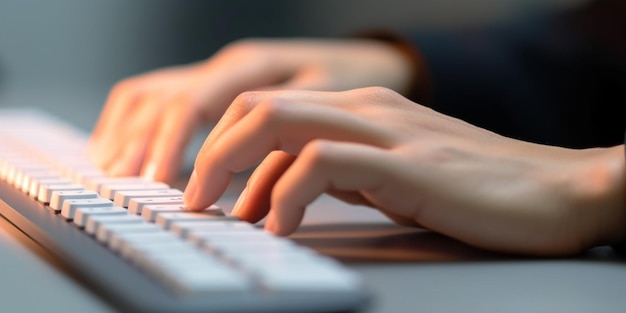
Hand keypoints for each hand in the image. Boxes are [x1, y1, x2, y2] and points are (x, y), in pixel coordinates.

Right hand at [88, 38, 412, 181]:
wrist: (372, 58)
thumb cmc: (359, 79)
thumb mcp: (334, 101)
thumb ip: (292, 131)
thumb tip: (256, 179)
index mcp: (253, 66)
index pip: (195, 105)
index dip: (178, 148)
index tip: (183, 193)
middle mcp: (228, 63)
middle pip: (166, 97)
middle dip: (144, 143)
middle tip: (131, 184)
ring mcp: (220, 69)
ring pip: (155, 90)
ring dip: (129, 129)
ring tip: (113, 167)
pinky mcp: (219, 81)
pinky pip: (164, 92)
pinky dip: (139, 120)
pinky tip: (127, 143)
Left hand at [183, 87, 625, 255]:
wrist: (552, 190)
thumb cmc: (470, 188)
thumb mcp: (388, 175)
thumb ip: (339, 173)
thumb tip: (282, 191)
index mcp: (359, 109)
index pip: (267, 109)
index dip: (223, 147)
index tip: (207, 192)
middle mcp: (365, 108)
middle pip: (258, 107)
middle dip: (211, 153)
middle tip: (195, 201)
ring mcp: (384, 129)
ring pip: (278, 122)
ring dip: (233, 168)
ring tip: (224, 213)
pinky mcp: (404, 161)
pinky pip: (323, 162)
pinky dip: (287, 192)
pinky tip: (281, 226)